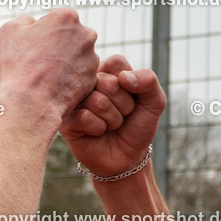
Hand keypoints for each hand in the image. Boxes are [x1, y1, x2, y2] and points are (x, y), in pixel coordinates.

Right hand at [0, 9, 98, 127]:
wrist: (32, 101)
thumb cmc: (20, 65)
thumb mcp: (10, 31)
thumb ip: (24, 19)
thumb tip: (32, 22)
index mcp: (67, 17)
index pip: (54, 20)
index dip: (40, 34)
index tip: (32, 47)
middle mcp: (86, 34)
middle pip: (68, 37)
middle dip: (56, 46)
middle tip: (38, 62)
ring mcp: (92, 57)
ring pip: (75, 55)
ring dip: (63, 62)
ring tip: (45, 76)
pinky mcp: (93, 77)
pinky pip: (79, 74)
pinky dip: (68, 78)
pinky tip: (53, 86)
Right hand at [60, 55, 165, 176]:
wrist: (128, 157)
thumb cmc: (137, 126)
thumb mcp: (154, 102)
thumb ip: (149, 81)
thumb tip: (124, 77)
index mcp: (104, 72)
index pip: (116, 63)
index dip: (130, 84)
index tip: (131, 97)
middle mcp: (86, 83)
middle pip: (108, 83)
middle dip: (124, 105)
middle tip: (121, 115)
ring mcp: (74, 101)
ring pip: (98, 102)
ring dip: (113, 119)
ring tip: (110, 125)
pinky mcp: (66, 121)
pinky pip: (85, 117)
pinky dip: (99, 128)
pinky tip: (97, 132)